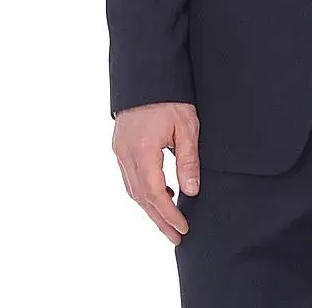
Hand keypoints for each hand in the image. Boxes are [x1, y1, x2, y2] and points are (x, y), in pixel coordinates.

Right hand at [112, 101, 200, 243]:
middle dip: (158, 219)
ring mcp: (120, 150)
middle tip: (175, 236)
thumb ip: (188, 160)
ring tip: (169, 219)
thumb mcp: (186, 126)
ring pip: (132, 189)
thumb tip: (191, 191)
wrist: (147, 74)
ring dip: (150, 207)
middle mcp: (126, 154)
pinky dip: (144, 190)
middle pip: (140, 197)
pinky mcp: (120, 145)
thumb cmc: (170, 97)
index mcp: (142, 151)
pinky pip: (130, 176)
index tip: (182, 229)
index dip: (168, 215)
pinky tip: (160, 193)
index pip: (154, 194)